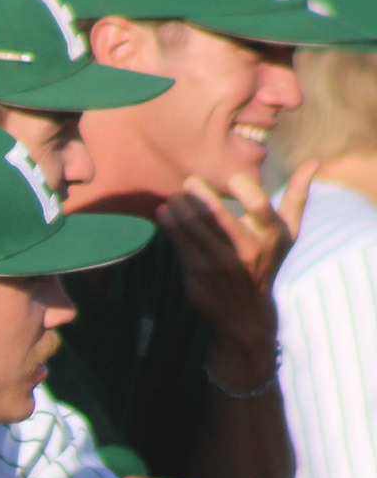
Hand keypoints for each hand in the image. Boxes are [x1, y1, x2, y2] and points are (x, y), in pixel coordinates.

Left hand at [157, 163, 312, 365]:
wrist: (245, 315)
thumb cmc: (266, 263)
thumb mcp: (288, 234)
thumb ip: (297, 198)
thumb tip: (313, 163)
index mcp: (270, 234)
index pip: (259, 203)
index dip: (242, 184)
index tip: (230, 178)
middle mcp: (247, 248)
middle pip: (214, 212)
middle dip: (196, 191)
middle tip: (188, 182)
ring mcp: (220, 261)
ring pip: (191, 223)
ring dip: (178, 205)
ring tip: (174, 198)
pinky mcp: (198, 271)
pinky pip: (179, 240)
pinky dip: (168, 222)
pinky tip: (165, 213)